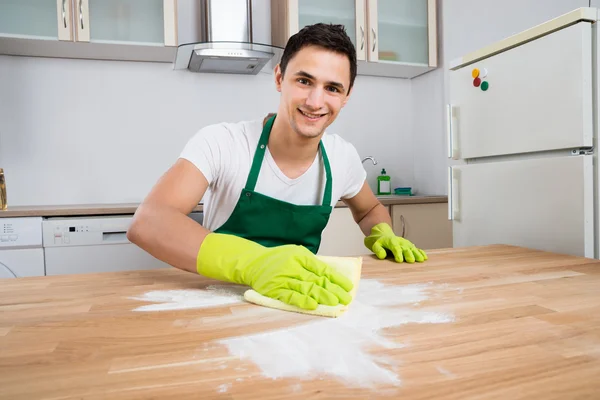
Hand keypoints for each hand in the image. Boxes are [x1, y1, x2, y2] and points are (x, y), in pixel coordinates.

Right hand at [196, 233, 353, 309]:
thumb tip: (332, 276)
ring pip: (306, 288)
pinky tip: (313, 305)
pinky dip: (302, 301)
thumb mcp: (295, 254)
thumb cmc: (277, 259)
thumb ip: (311, 264)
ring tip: (335, 303)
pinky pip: (290, 296)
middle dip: (333, 290)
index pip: (322, 268)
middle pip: (317, 279)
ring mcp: (283, 278)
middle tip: (346, 298)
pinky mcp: (274, 289)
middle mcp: (293, 266)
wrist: (251, 262)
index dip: (336, 278)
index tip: (348, 287)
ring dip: (322, 296)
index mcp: (300, 256)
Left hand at [364, 223, 426, 262]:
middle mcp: (400, 242)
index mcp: (391, 241)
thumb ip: (378, 250)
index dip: (397, 253)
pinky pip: (416, 249)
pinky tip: (425, 258)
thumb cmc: (380, 242)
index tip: (399, 260)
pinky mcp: (409, 246)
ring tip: (421, 260)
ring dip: (416, 254)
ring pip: (412, 248)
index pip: (395, 247)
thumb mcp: (375, 245)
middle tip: (411, 261)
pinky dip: (420, 252)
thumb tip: (382, 255)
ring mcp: (406, 244)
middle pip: (405, 248)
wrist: (384, 234)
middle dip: (408, 254)